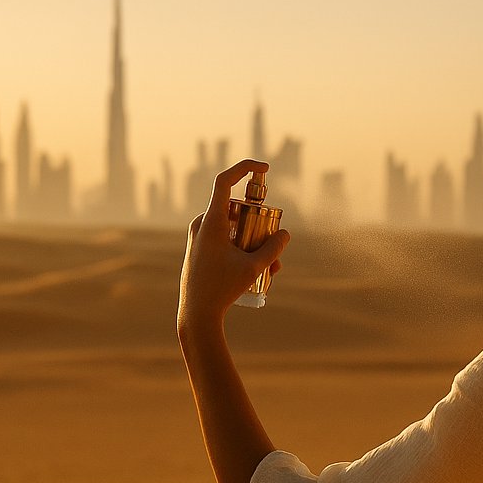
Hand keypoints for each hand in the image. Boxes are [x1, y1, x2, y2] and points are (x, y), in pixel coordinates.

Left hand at [177, 159, 289, 336]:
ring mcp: (200, 237)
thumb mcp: (253, 267)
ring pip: (234, 229)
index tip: (264, 168)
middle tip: (276, 246)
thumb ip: (273, 248)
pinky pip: (226, 241)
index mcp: (210, 221)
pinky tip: (261, 273)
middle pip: (237, 211)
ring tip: (272, 269)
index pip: (224, 181)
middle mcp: (202, 224)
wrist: (196, 314)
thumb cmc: (222, 289)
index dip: (244, 168)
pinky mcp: (201, 250)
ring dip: (255, 242)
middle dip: (261, 225)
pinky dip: (244, 250)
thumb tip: (285, 233)